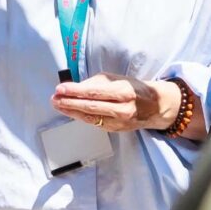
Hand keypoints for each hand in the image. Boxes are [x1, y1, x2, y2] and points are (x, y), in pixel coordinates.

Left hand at [51, 75, 169, 132]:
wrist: (155, 106)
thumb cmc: (135, 88)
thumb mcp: (119, 79)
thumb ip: (98, 82)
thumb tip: (76, 87)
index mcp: (124, 92)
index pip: (95, 92)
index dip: (75, 91)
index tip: (61, 88)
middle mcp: (122, 109)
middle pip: (90, 107)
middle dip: (69, 103)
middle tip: (55, 99)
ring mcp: (119, 122)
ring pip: (90, 118)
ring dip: (71, 111)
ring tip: (58, 105)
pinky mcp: (116, 130)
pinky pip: (95, 123)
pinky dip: (82, 117)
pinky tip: (72, 112)